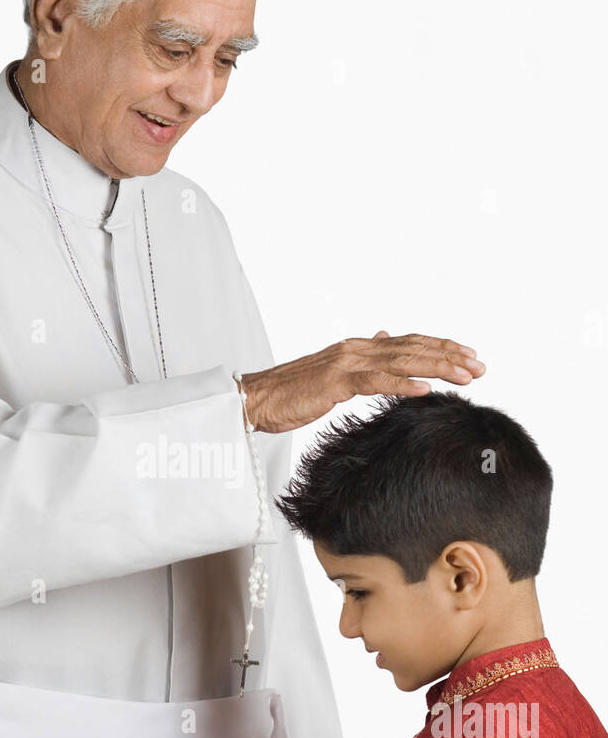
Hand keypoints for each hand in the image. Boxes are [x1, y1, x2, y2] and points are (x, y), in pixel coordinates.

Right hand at [241, 330, 485, 433]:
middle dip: (450, 355)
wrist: (256, 399)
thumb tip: (383, 338)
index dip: (441, 347)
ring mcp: (346, 362)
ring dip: (437, 367)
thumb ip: (361, 361)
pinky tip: (426, 389)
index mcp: (357, 348)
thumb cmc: (290, 394)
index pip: (408, 342)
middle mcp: (356, 348)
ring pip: (402, 360)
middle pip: (413, 347)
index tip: (470, 356)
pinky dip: (403, 383)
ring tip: (466, 375)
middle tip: (481, 366)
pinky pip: (376, 381)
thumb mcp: (332, 375)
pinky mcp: (335, 381)